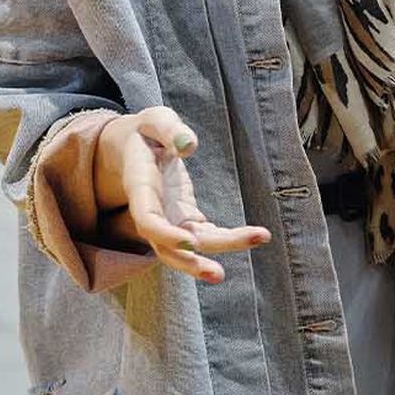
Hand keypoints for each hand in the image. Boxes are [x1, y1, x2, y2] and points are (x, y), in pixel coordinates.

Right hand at [93, 107, 271, 282]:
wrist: (136, 148)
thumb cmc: (146, 132)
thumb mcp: (154, 119)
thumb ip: (169, 128)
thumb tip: (189, 144)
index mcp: (141, 188)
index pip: (148, 221)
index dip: (166, 235)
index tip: (190, 242)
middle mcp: (154, 212)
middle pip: (169, 247)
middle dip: (192, 263)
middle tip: (219, 274)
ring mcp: (170, 220)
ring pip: (191, 248)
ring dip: (221, 252)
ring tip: (258, 239)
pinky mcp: (187, 219)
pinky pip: (207, 237)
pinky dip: (229, 239)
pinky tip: (256, 236)